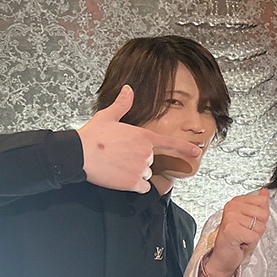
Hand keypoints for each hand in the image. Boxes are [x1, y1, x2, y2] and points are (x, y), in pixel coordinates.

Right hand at [77, 85, 201, 192]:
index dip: (185, 148)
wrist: (79, 154)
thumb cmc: (92, 135)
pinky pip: (142, 188)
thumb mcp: (108, 116)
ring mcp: (141, 168)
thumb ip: (123, 104)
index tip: (197, 153)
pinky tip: (121, 178)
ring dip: (135, 174)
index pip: (170, 143)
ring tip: (117, 166)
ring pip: (146, 174)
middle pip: (151, 161)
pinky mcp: (133, 182)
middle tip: (119, 157)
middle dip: (138, 161)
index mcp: (144, 136)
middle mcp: (146, 152)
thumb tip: (128, 89)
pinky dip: (134, 186)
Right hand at [206, 189, 270, 276]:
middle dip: (258, 227)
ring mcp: (231, 217)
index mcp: (236, 201)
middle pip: (264, 214)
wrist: (223, 258)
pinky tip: (240, 242)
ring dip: (254, 236)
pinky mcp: (231, 229)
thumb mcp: (250, 220)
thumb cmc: (236, 241)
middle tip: (245, 232)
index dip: (261, 217)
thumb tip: (265, 192)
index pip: (263, 201)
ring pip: (260, 226)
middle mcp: (232, 206)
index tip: (248, 223)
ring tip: (242, 238)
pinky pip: (254, 235)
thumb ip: (259, 206)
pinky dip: (250, 243)